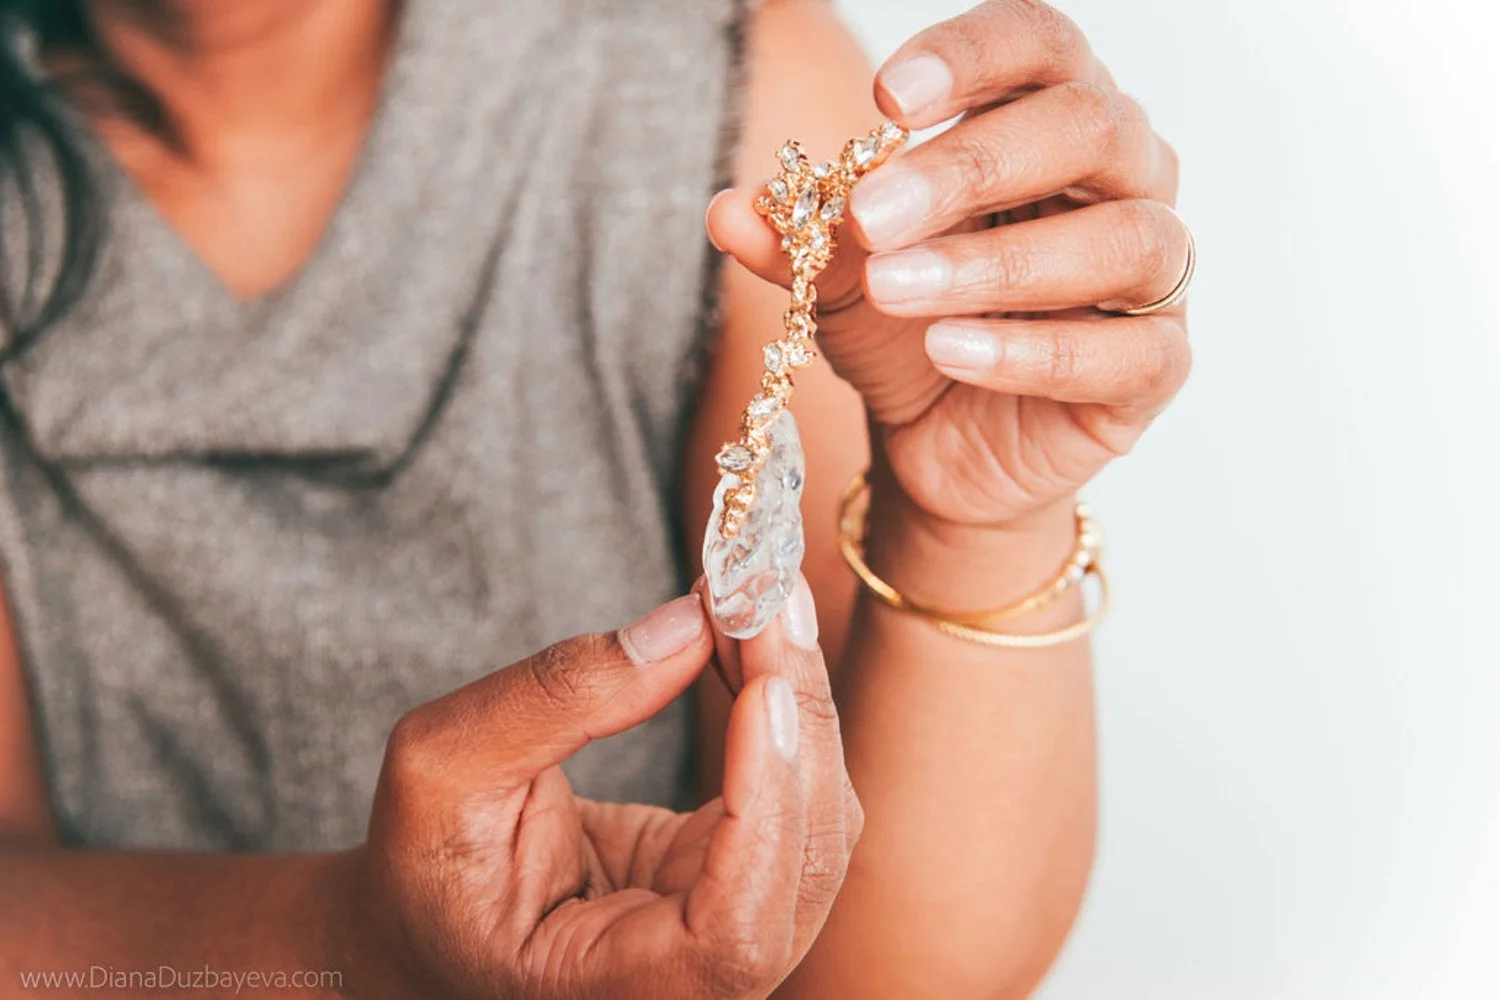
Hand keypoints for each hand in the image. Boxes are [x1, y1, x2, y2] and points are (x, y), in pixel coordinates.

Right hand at [346, 584, 856, 998]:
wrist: (436, 912)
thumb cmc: (426, 862)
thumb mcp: (441, 767)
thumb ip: (558, 699)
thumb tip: (689, 625)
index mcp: (614, 989)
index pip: (734, 935)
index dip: (769, 816)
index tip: (762, 691)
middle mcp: (697, 978)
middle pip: (804, 861)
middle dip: (796, 716)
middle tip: (764, 593)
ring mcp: (734, 926)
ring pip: (820, 819)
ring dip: (798, 696)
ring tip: (754, 595)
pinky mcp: (741, 871)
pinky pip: (796, 789)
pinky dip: (782, 704)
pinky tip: (747, 633)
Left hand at [708, 0, 1189, 534]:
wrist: (938, 447)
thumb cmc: (908, 331)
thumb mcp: (841, 279)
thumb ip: (799, 238)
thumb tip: (731, 211)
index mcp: (1051, 121)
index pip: (1041, 45)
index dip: (972, 58)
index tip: (886, 101)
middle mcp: (1125, 179)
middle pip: (1089, 126)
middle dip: (972, 167)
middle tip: (872, 217)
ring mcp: (1152, 274)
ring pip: (1124, 238)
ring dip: (999, 263)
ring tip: (896, 289)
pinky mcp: (1156, 365)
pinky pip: (1126, 349)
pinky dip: (1029, 349)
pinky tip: (948, 348)